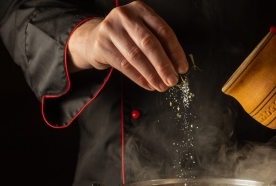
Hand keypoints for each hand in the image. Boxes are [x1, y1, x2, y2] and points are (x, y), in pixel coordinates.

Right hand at [68, 1, 188, 91]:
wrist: (94, 39)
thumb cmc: (125, 37)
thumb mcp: (142, 32)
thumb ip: (158, 44)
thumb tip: (176, 67)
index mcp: (141, 9)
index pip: (163, 31)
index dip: (175, 51)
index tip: (182, 68)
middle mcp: (125, 16)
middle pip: (149, 43)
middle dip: (163, 65)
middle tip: (173, 80)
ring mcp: (111, 29)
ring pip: (136, 56)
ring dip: (151, 74)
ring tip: (161, 86)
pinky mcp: (102, 45)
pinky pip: (124, 65)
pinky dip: (139, 78)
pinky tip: (148, 85)